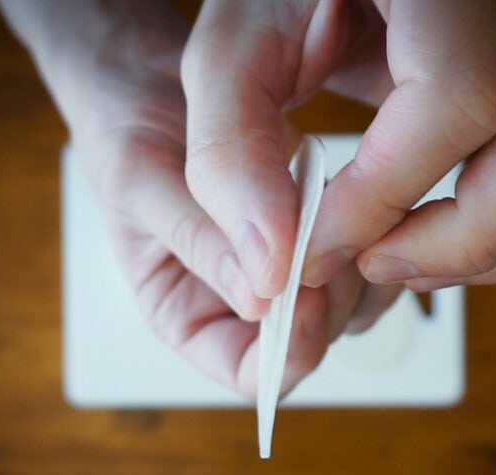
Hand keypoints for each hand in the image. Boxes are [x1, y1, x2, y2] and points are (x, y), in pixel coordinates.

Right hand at [0, 0, 368, 396]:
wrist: (150, 77)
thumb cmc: (126, 130)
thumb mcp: (140, 179)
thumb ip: (197, 239)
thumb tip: (260, 297)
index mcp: (187, 314)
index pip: (251, 374)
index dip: (288, 352)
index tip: (305, 297)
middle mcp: (238, 303)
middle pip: (310, 343)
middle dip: (330, 302)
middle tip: (331, 239)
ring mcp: (281, 267)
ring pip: (346, 308)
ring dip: (355, 270)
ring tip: (338, 211)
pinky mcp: (311, 229)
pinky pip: (361, 260)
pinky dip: (369, 240)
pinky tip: (350, 197)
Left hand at [181, 0, 495, 294]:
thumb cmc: (285, 2)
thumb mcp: (233, 57)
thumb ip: (232, 153)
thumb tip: (274, 264)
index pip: (458, 98)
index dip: (385, 198)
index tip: (318, 248)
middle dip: (465, 240)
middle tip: (379, 264)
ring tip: (404, 255)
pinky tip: (448, 233)